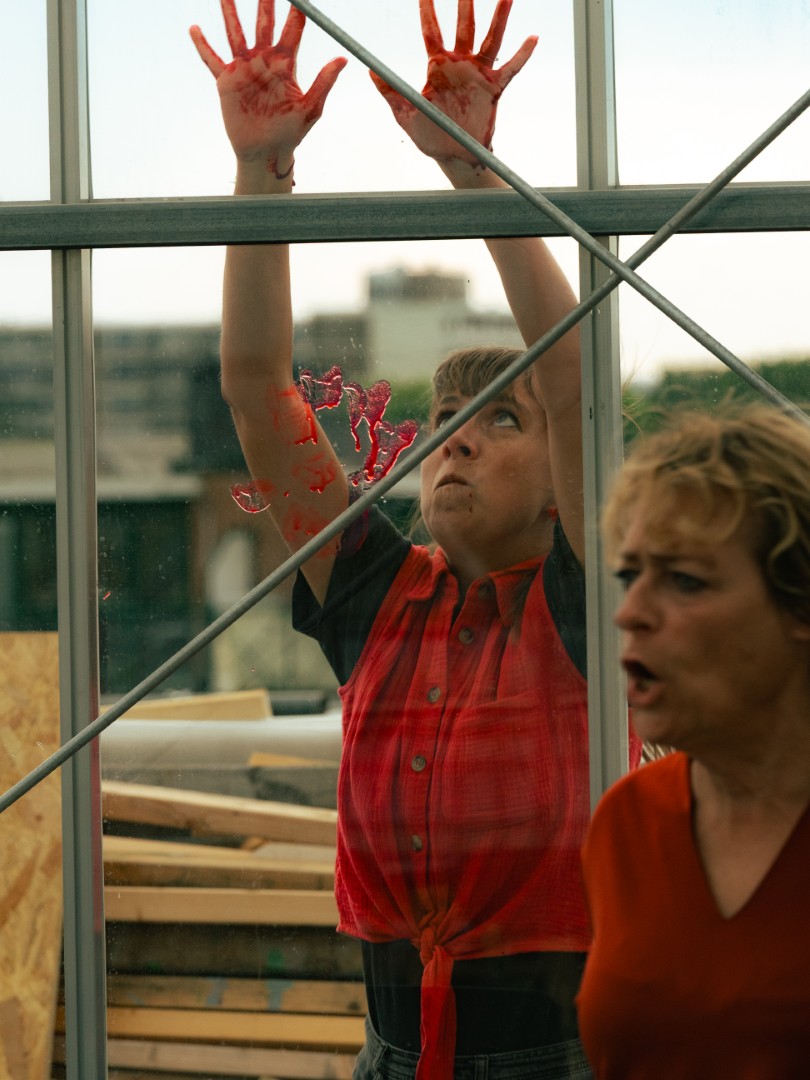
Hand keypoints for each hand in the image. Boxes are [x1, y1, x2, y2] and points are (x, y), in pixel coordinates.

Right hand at [190, 0, 346, 174]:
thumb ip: (324, 82)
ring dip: (230, 12)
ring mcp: (244, 69)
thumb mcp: (311, 108)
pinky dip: (202, 45)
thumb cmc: (291, 132)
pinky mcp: (226, 82)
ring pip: (235, 33)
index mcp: (285, 63)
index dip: (296, 8)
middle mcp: (264, 60)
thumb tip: (343, 58)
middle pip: (263, 22)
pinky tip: (194, 29)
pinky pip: (211, 60)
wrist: (267, 152)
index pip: (292, 28)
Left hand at [371, 0, 536, 168]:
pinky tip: (532, 38)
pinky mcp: (493, 88)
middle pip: (464, 25)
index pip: (432, 30)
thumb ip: (390, 91)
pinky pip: (510, 68)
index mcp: (437, 66)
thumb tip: (370, 71)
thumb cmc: (429, 135)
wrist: (453, 155)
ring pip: (491, 38)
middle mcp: (459, 64)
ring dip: (499, 16)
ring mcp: (478, 74)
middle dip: (465, 1)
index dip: (428, 8)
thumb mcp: (404, 114)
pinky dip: (522, 54)